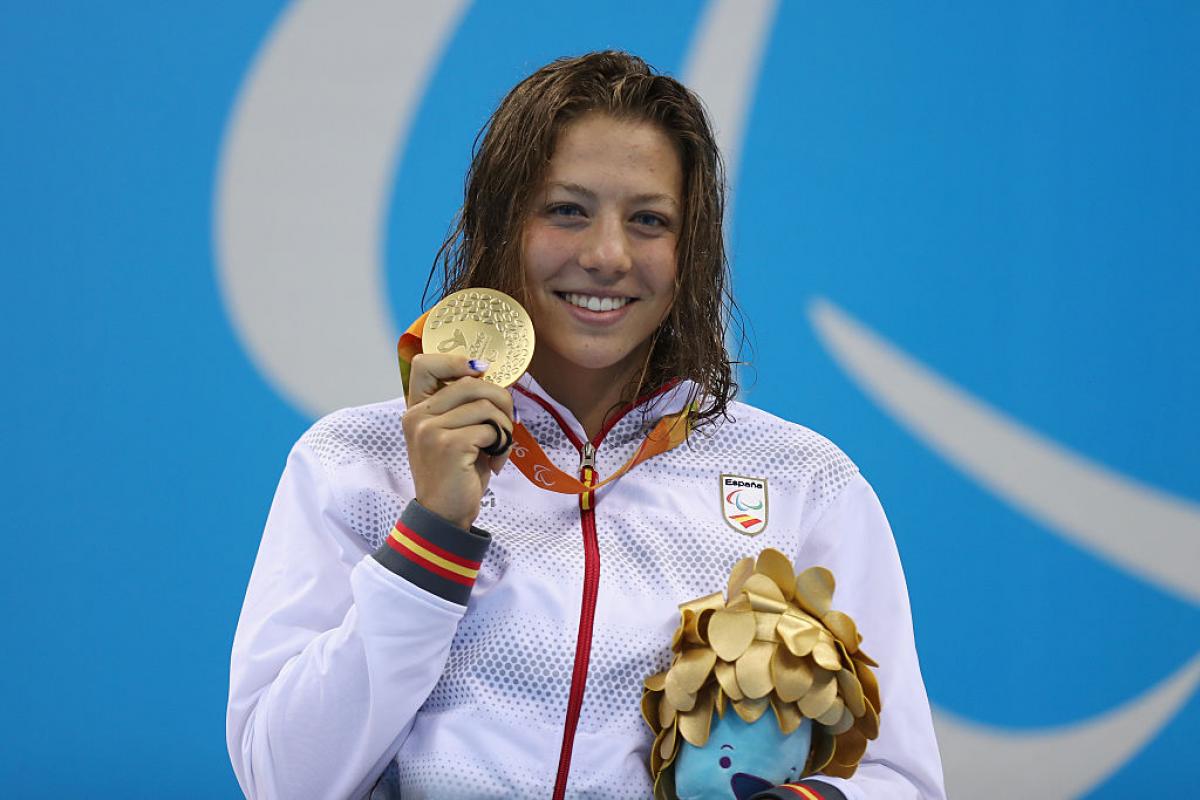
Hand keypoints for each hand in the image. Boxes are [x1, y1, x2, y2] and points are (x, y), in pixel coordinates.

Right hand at [402, 354, 513, 529]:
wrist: (445, 514)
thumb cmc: (456, 472)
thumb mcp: (453, 433)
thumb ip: (463, 406)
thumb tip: (491, 375)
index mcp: (416, 409)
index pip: (425, 364)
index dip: (457, 361)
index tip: (480, 372)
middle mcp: (417, 416)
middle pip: (471, 383)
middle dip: (501, 400)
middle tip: (505, 424)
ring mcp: (430, 430)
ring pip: (486, 405)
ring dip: (504, 427)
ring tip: (499, 447)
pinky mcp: (449, 445)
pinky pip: (491, 429)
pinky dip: (502, 445)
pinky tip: (495, 462)